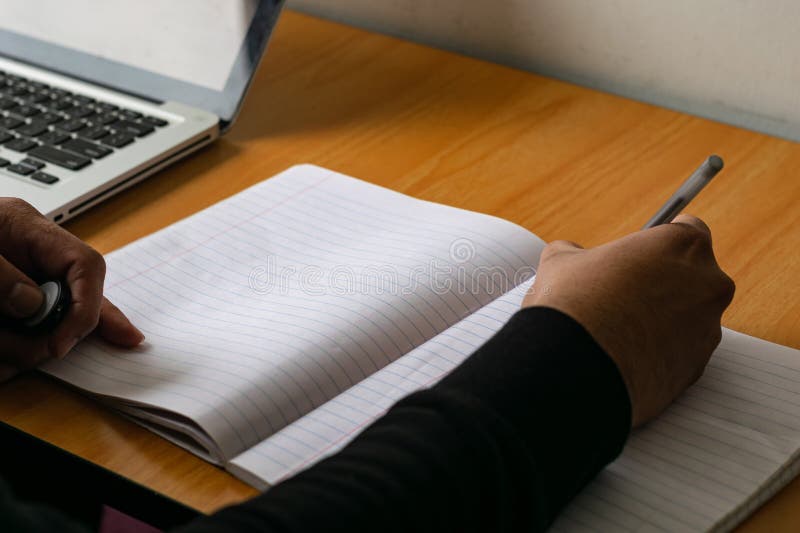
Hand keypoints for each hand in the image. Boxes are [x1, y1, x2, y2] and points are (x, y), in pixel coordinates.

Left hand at [0, 198, 143, 380]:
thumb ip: (1, 277)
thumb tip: (37, 305)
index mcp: (26, 228)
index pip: (86, 264)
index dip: (90, 307)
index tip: (63, 345)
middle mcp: (29, 254)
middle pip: (77, 299)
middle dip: (60, 335)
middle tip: (33, 358)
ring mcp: (17, 280)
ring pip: (49, 325)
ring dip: (21, 349)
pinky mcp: (4, 306)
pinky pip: (23, 335)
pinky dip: (9, 354)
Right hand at [523, 214, 734, 426]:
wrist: (574, 367)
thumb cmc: (575, 305)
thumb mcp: (562, 261)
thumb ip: (578, 252)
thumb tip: (571, 256)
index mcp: (682, 245)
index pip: (688, 231)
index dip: (659, 244)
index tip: (641, 255)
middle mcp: (708, 284)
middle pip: (693, 277)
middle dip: (664, 284)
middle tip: (625, 294)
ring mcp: (707, 329)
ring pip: (689, 318)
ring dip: (663, 321)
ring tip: (620, 330)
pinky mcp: (698, 369)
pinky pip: (682, 354)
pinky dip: (659, 353)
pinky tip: (625, 354)